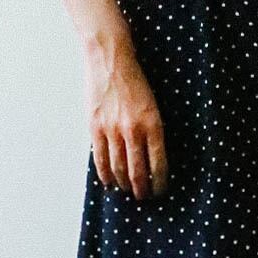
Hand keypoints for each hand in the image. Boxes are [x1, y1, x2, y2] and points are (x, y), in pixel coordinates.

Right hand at [84, 37, 168, 198]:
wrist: (111, 60)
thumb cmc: (135, 81)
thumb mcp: (153, 105)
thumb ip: (153, 131)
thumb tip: (154, 158)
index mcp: (153, 124)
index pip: (159, 164)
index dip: (160, 183)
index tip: (161, 191)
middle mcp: (133, 130)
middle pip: (138, 172)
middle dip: (142, 189)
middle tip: (145, 197)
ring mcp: (112, 130)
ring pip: (118, 169)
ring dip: (124, 185)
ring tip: (129, 192)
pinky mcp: (95, 128)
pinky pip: (100, 159)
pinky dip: (106, 175)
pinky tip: (110, 182)